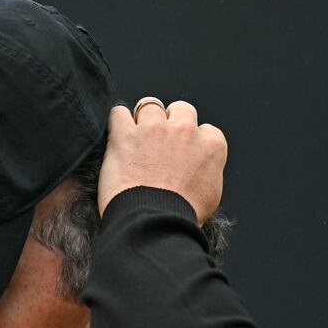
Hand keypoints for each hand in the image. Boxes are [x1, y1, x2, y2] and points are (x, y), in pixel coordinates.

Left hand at [98, 99, 227, 223]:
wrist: (155, 221)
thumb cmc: (182, 214)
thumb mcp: (211, 193)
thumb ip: (207, 170)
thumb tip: (198, 169)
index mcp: (211, 145)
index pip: (204, 129)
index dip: (190, 140)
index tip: (181, 153)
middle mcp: (185, 131)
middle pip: (180, 109)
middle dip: (170, 121)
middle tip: (159, 142)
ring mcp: (154, 130)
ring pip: (149, 105)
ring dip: (142, 118)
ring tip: (136, 137)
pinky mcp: (125, 135)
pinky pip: (118, 113)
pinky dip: (116, 121)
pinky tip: (116, 134)